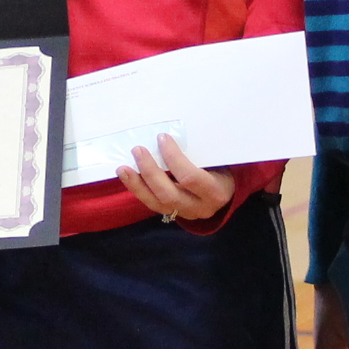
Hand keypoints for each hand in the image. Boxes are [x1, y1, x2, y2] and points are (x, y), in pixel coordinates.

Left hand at [115, 132, 235, 223]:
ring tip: (122, 168)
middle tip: (138, 150)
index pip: (190, 177)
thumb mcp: (217, 161)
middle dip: (150, 172)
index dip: (173, 158)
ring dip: (137, 184)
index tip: (162, 138)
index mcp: (215, 192)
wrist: (226, 193)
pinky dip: (138, 190)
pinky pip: (152, 204)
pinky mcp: (173, 214)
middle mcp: (200, 207)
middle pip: (169, 194)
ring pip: (157, 203)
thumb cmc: (221, 169)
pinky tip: (127, 177)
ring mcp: (185, 214)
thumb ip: (199, 153)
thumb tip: (169, 134)